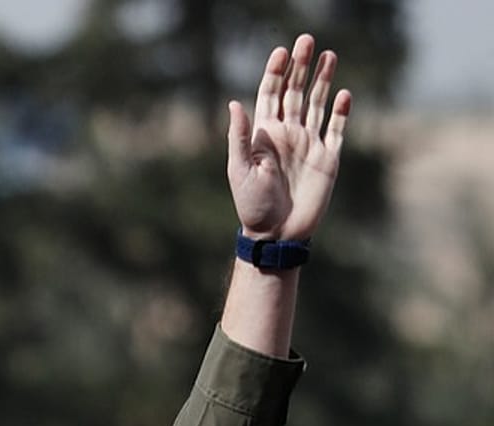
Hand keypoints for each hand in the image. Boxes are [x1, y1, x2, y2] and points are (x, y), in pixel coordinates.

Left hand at [228, 34, 350, 240]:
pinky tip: (343, 94)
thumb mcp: (240, 169)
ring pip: (318, 105)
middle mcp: (288, 134)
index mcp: (265, 134)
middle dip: (301, 67)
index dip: (276, 73)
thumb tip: (233, 103)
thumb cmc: (252, 205)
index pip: (271, 95)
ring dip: (323, 81)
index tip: (281, 51)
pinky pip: (336, 130)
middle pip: (296, 92)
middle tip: (307, 40)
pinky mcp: (328, 159)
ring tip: (329, 56)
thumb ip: (239, 137)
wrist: (277, 233)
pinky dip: (340, 112)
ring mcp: (309, 144)